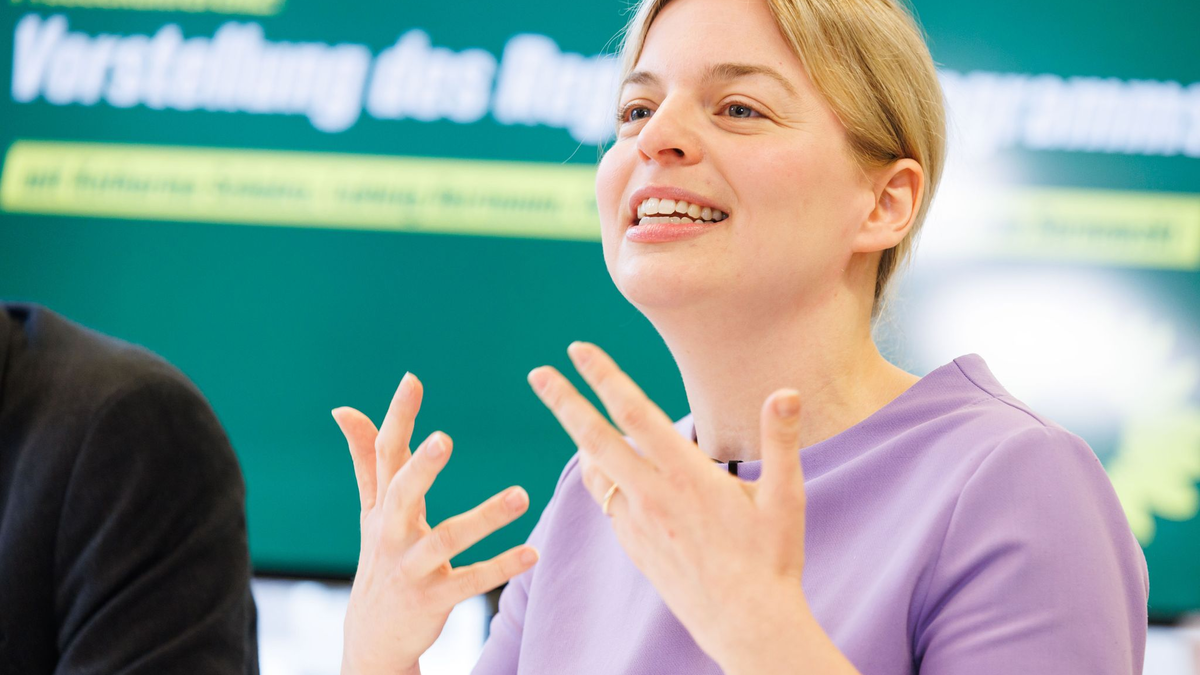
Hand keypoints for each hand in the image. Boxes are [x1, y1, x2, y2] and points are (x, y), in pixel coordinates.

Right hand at [334, 373, 539, 674]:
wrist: (374, 636)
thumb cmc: (380, 557)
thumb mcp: (371, 509)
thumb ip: (366, 458)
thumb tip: (344, 409)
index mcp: (383, 506)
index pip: (385, 455)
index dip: (397, 417)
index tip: (412, 379)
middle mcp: (391, 533)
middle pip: (402, 493)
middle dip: (421, 467)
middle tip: (444, 438)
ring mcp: (412, 567)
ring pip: (446, 540)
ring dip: (485, 517)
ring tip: (521, 495)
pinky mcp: (435, 598)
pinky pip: (471, 580)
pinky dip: (501, 567)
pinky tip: (532, 552)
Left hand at [527, 343, 811, 671]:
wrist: (747, 624)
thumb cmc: (772, 559)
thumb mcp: (786, 497)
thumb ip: (781, 440)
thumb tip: (787, 390)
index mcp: (688, 475)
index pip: (635, 413)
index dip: (604, 378)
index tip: (579, 350)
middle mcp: (654, 495)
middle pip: (595, 438)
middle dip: (564, 402)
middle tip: (537, 374)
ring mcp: (639, 523)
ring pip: (596, 471)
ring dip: (577, 438)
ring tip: (566, 411)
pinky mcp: (635, 546)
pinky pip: (607, 502)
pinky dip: (598, 476)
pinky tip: (600, 467)